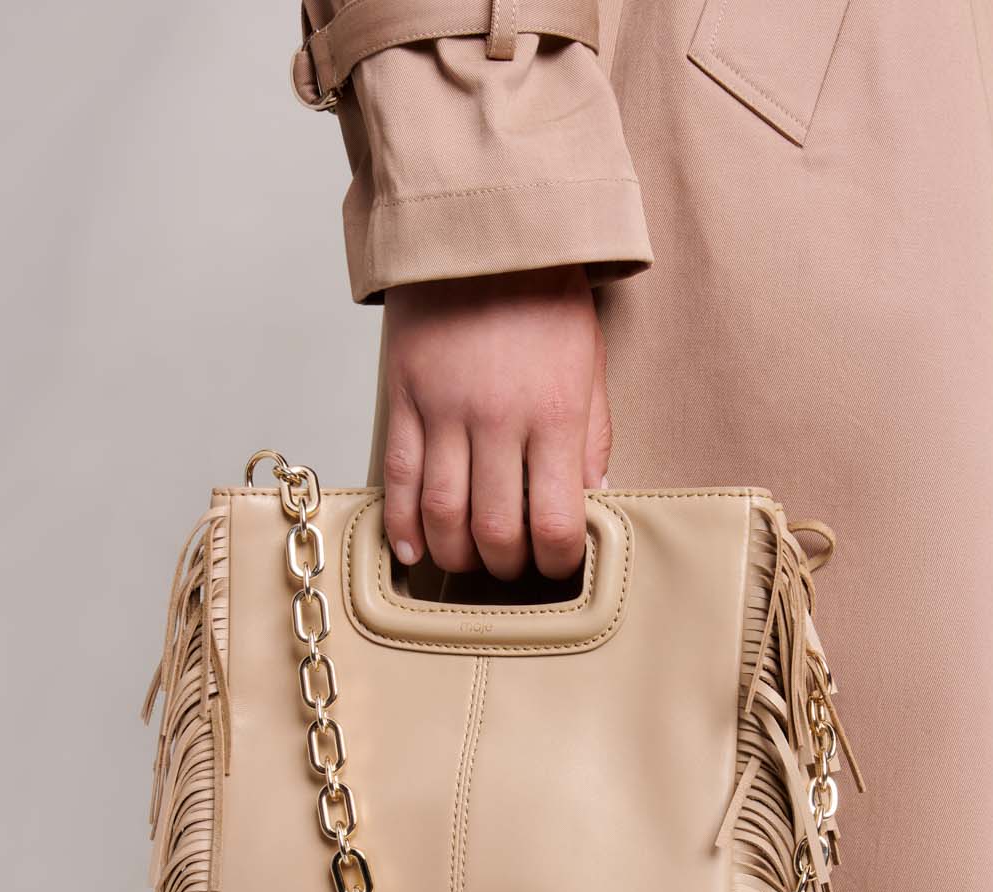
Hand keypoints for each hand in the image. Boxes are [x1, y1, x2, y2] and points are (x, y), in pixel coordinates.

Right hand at [381, 265, 610, 579]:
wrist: (482, 220)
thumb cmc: (543, 288)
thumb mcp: (589, 360)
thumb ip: (592, 435)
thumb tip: (594, 499)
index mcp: (554, 411)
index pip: (554, 520)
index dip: (556, 561)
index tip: (557, 566)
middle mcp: (498, 417)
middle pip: (494, 529)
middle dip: (506, 566)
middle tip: (513, 569)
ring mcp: (444, 408)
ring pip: (442, 513)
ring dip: (456, 553)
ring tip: (469, 560)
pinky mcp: (403, 395)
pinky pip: (398, 476)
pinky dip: (402, 522)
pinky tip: (412, 548)